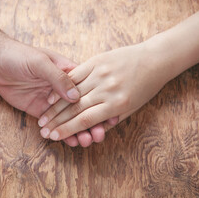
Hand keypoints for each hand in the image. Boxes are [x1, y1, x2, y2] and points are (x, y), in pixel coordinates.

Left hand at [0, 39, 112, 146]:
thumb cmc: (21, 56)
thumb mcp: (41, 63)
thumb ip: (58, 78)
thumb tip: (76, 97)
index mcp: (69, 73)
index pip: (89, 91)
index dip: (100, 104)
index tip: (110, 117)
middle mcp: (63, 89)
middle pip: (82, 108)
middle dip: (92, 122)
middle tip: (98, 136)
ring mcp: (52, 102)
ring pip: (69, 119)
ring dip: (79, 131)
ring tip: (86, 142)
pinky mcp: (40, 111)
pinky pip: (54, 124)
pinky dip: (62, 134)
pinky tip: (70, 142)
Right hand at [38, 41, 169, 141]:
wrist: (155, 59)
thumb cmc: (145, 88)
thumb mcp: (132, 109)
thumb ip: (110, 120)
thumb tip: (90, 131)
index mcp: (117, 104)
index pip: (85, 121)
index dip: (67, 130)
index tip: (54, 137)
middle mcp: (108, 89)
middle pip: (74, 109)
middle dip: (56, 122)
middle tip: (42, 131)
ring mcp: (101, 73)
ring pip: (72, 93)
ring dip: (54, 108)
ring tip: (42, 118)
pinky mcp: (97, 61)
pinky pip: (75, 75)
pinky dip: (62, 87)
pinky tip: (50, 97)